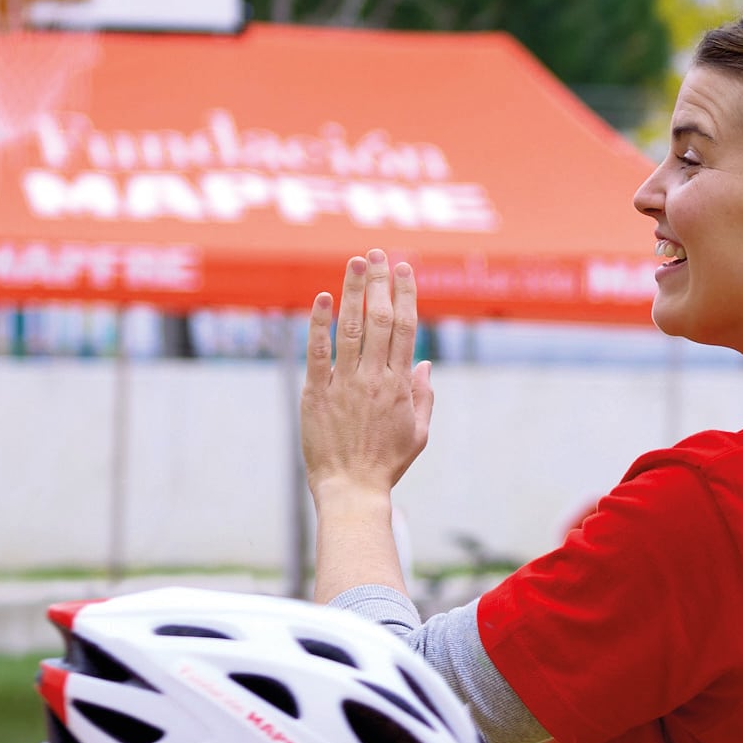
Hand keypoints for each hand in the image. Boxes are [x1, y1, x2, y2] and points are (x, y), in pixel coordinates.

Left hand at [302, 254, 432, 498]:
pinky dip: (319, 324)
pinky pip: (318, 353)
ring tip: (353, 263)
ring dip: (353, 293)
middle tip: (376, 253)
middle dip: (379, 283)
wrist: (351, 489)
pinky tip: (321, 299)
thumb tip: (426, 363)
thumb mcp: (418, 433)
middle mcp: (374, 379)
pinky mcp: (316, 394)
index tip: (403, 268)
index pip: (406, 329)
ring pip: (351, 329)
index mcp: (400, 386)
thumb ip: (424, 396)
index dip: (405, 294)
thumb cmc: (385, 464)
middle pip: (380, 320)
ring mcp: (345, 385)